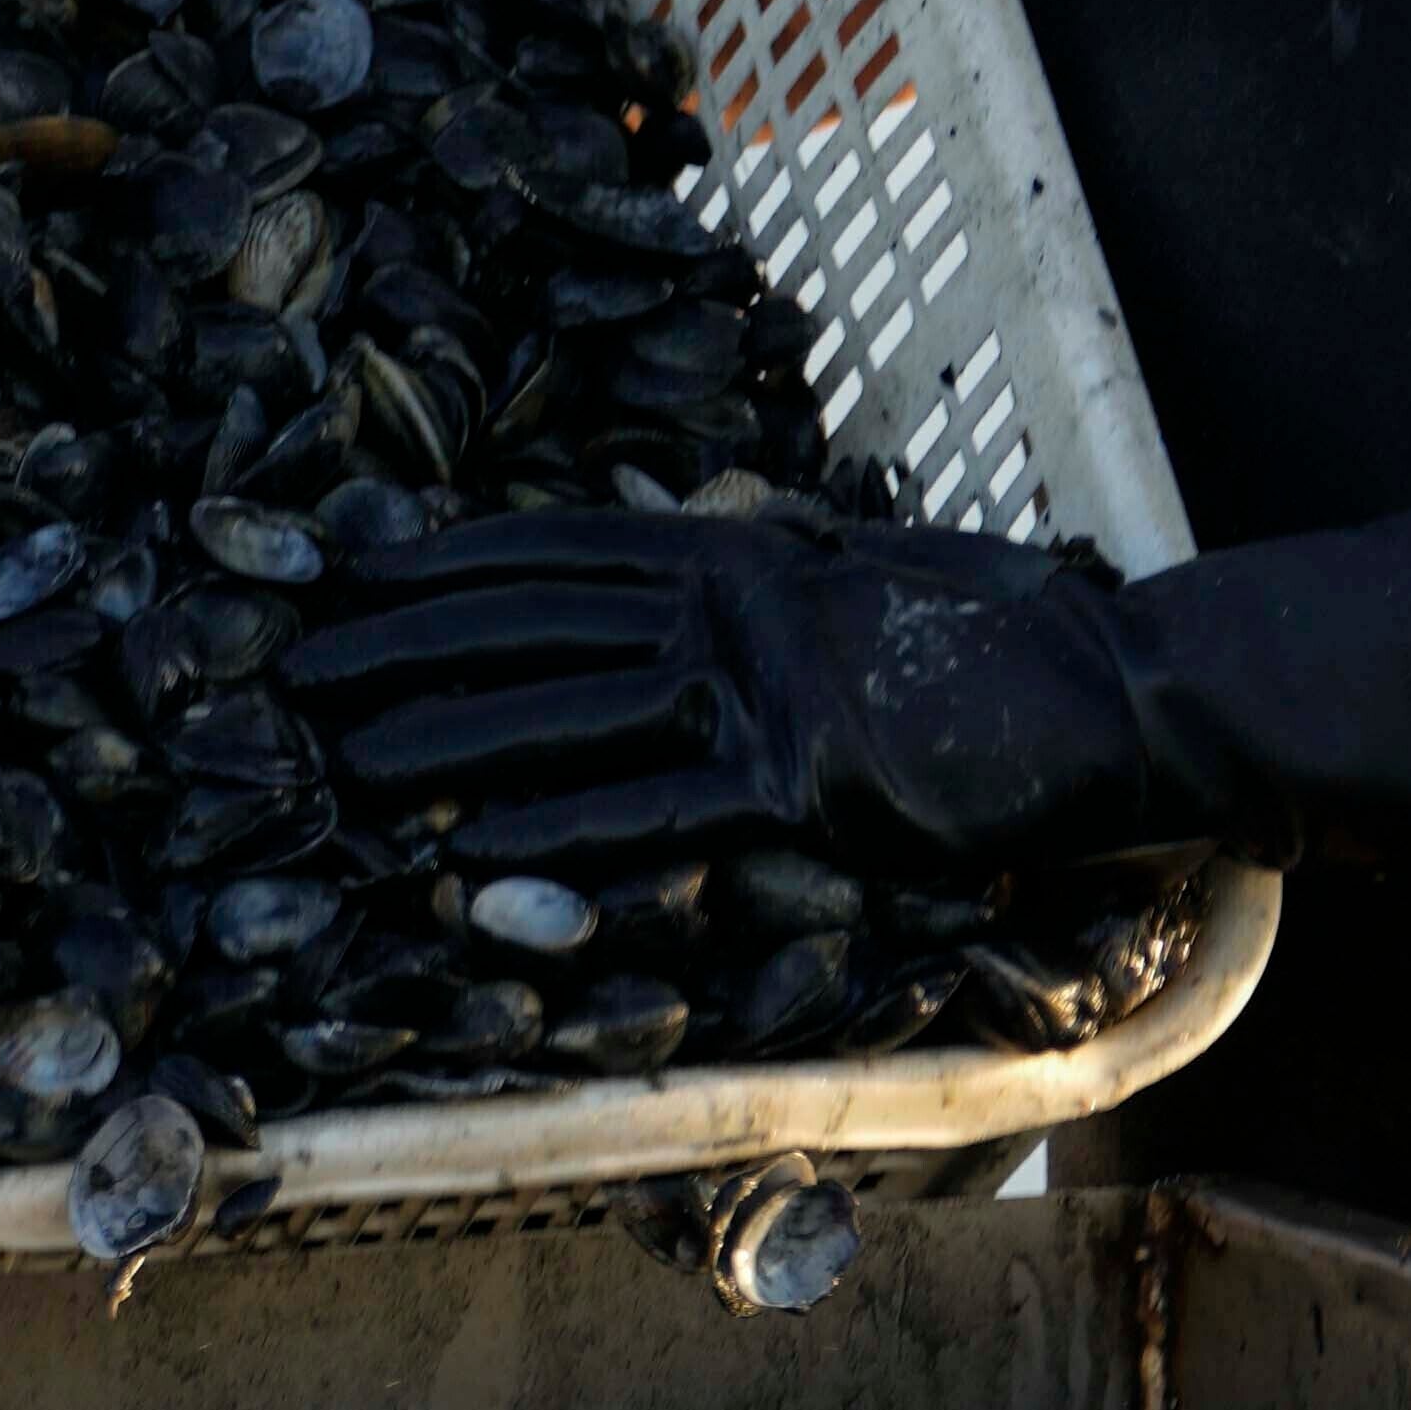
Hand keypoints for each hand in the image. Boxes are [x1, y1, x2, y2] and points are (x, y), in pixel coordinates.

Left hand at [284, 504, 1173, 880]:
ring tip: (335, 771)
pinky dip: (558, 837)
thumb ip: (780, 570)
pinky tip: (470, 862)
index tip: (342, 576)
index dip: (440, 563)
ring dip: (441, 743)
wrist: (1125, 694)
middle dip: (398, 644)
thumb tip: (710, 548)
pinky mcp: (809, 780)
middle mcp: (735, 597)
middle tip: (286, 672)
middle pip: (527, 618)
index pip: (555, 547)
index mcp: (744, 547)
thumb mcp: (870, 576)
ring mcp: (769, 685)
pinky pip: (657, 813)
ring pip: (565, 711)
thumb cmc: (1009, 644)